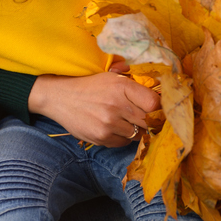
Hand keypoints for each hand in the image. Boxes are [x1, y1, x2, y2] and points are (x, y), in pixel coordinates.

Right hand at [28, 70, 159, 147]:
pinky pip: (123, 143)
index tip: (159, 109)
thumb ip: (135, 85)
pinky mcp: (101, 137)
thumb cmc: (90, 86)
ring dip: (136, 130)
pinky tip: (113, 127)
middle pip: (149, 121)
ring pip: (138, 134)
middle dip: (151, 121)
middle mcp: (116, 105)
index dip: (160, 108)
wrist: (60, 97)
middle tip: (148, 119)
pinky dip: (122, 137)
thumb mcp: (111, 77)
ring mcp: (109, 123)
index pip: (155, 103)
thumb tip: (160, 95)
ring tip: (126, 121)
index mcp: (122, 86)